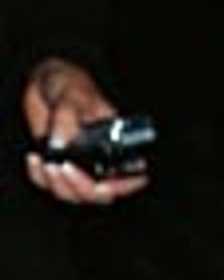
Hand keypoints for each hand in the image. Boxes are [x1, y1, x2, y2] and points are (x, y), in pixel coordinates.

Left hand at [22, 57, 147, 205]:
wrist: (47, 85)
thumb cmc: (72, 85)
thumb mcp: (75, 95)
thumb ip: (68, 118)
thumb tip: (60, 143)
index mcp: (119, 145)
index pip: (132, 176)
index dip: (124, 186)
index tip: (106, 183)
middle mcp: (102, 161)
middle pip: (100, 194)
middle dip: (82, 187)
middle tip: (64, 167)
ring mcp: (79, 167)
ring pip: (74, 195)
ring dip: (59, 184)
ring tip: (46, 162)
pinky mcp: (56, 167)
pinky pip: (49, 185)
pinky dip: (39, 176)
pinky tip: (34, 158)